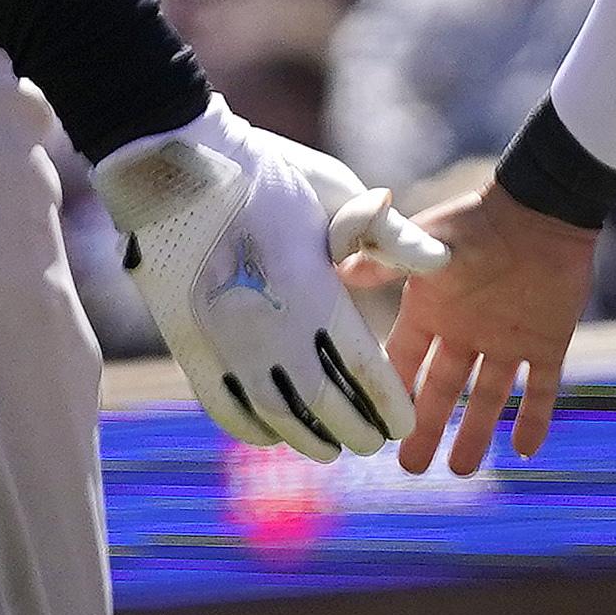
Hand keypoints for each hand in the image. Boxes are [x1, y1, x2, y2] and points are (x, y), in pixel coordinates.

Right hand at [99, 101, 447, 462]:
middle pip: (321, 402)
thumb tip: (440, 265)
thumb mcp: (334, 191)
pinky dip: (250, 428)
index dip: (386, 401)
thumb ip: (387, 237)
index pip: (361, 366)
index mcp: (311, 288)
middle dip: (353, 427)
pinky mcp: (187, 344)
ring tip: (329, 449)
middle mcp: (267, 326)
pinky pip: (223, 406)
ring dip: (305, 438)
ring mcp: (223, 341)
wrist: (175, 165)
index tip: (404, 422)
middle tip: (373, 442)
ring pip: (273, 413)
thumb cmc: (268, 174)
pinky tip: (271, 435)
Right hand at [383, 182, 602, 474]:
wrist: (542, 206)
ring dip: (477, 433)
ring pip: (488, 397)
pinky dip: (536, 418)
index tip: (377, 428)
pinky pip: (541, 387)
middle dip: (425, 428)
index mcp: (433, 310)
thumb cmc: (477, 221)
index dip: (392, 393)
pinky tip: (526, 451)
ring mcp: (507, 338)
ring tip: (462, 470)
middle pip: (441, 390)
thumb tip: (336, 269)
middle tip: (412, 468)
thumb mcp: (426, 244)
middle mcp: (466, 331)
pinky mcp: (548, 340)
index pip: (405, 362)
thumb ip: (386, 262)